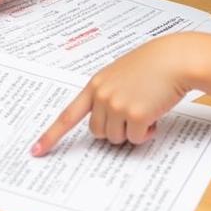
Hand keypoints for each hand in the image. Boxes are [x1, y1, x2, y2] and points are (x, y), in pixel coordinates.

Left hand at [31, 34, 195, 153]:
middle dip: (113, 129)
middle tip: (131, 114)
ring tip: (145, 109)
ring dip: (131, 131)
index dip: (51, 135)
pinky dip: (146, 133)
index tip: (36, 150)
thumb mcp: (120, 76)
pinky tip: (154, 115)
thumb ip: (106, 96)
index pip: (67, 115)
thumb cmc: (151, 67)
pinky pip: (135, 138)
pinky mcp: (135, 115)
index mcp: (95, 85)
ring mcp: (116, 105)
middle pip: (97, 132)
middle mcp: (101, 95)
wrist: (174, 60)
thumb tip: (105, 127)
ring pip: (115, 138)